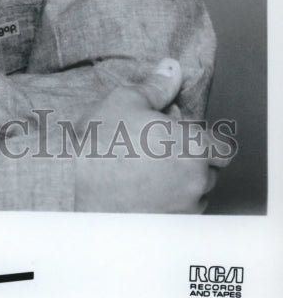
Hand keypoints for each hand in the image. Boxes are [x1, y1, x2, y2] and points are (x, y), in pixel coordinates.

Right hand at [73, 59, 231, 212]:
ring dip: (180, 182)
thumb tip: (171, 69)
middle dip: (191, 160)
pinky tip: (139, 188)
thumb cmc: (101, 145)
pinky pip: (176, 212)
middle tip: (158, 147)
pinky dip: (166, 202)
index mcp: (194, 148)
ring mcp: (181, 209)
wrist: (74, 188)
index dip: (205, 139)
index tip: (182, 135)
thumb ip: (156, 86)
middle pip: (208, 171)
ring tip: (146, 168)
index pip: (224, 148)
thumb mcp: (126, 101)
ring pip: (193, 194)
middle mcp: (195, 182)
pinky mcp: (165, 227)